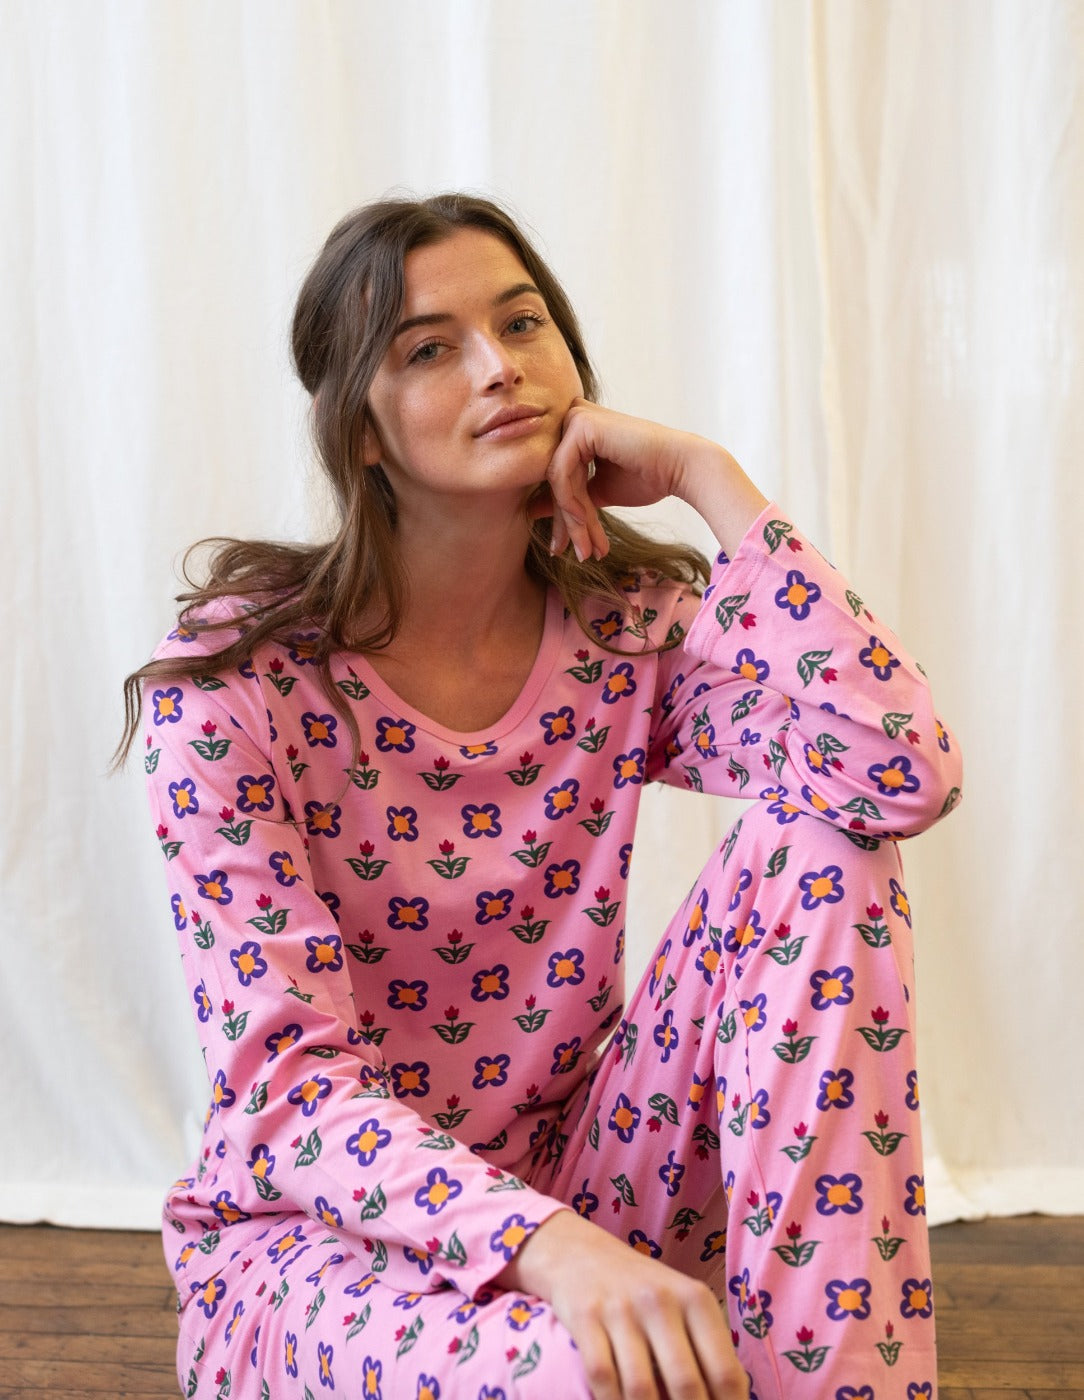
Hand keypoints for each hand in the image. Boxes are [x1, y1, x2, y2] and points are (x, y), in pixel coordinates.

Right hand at [494, 1211, 748, 1399]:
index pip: (726, 1373)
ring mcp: (621, 1308)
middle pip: (686, 1385)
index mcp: (695, 1300)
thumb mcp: (682, 1305)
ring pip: (641, 1389)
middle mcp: (661, 1301)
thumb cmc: (643, 1291)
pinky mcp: (585, 1317)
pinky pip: (602, 1377)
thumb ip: (705, 1350)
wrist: (582, 1253)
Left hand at [533, 400, 766, 562]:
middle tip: (569, 553)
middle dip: (563, 521)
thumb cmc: (647, 477)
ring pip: (555, 480)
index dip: (561, 514)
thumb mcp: (596, 492)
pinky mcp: (581, 424)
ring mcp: (575, 417)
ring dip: (570, 520)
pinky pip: (562, 473)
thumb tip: (531, 508)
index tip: (566, 547)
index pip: (556, 475)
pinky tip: (583, 525)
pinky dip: (570, 503)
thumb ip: (567, 497)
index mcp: (576, 429)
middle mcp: (572, 416)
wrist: (682, 468)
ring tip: (584, 549)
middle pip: (552, 478)